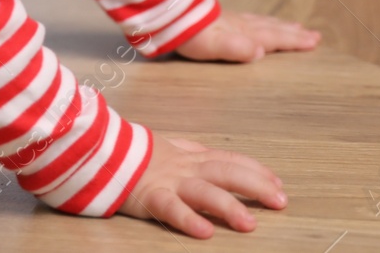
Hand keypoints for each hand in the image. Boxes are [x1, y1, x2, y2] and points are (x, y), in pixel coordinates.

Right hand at [118, 135, 286, 238]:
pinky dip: (188, 219)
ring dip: (228, 207)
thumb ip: (194, 153)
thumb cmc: (134, 154)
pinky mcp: (149, 196)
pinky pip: (170, 208)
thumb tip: (221, 158)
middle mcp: (185, 168)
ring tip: (249, 224)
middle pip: (226, 173)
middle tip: (280, 201)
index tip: (278, 183)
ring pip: (203, 191)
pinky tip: (205, 232)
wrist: (99, 149)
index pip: (230, 160)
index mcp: (191, 157)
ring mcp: (168, 181)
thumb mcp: (169, 147)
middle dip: (256, 186)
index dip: (256, 171)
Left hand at [173, 12, 320, 61]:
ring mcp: (231, 20)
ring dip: (280, 26)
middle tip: (314, 36)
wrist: (170, 13)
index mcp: (243, 35)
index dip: (293, 41)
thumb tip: (259, 52)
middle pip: (272, 29)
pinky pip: (250, 19)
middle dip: (293, 34)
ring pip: (263, 23)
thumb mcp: (213, 45)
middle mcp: (241, 26)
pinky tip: (259, 21)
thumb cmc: (191, 34)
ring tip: (295, 27)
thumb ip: (235, 48)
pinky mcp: (221, 18)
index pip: (273, 38)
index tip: (314, 42)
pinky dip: (262, 21)